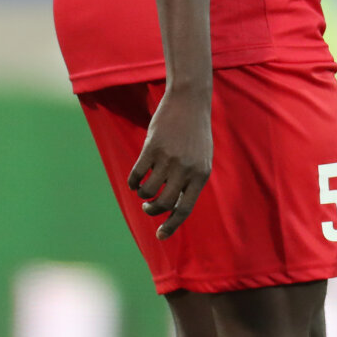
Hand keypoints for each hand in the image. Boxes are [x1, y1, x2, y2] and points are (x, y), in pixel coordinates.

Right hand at [128, 87, 211, 240]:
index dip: (171, 225)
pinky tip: (134, 182)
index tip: (159, 235)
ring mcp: (168, 157)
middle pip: (163, 203)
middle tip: (148, 208)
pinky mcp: (152, 147)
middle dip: (152, 210)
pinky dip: (133, 182)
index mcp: (201, 174)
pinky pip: (138, 174)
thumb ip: (192, 180)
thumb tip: (174, 207)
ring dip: (143, 196)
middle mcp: (185, 168)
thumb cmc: (196, 132)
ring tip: (143, 192)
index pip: (184, 209)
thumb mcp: (202, 158)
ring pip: (148, 190)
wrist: (189, 101)